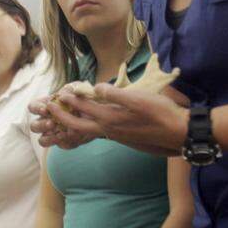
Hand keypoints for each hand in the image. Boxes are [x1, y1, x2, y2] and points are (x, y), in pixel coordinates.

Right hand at [27, 96, 97, 149]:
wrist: (97, 112)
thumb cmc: (82, 97)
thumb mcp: (77, 89)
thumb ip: (69, 90)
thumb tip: (62, 95)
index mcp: (45, 106)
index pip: (33, 107)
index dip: (36, 109)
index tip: (46, 108)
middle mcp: (46, 121)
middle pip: (34, 126)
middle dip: (42, 125)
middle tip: (52, 123)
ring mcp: (54, 133)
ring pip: (43, 140)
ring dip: (49, 138)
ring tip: (60, 133)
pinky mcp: (65, 141)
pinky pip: (61, 145)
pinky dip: (65, 142)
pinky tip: (72, 137)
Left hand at [46, 83, 189, 156]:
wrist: (179, 133)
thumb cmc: (161, 113)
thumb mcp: (138, 99)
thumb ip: (115, 95)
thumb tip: (95, 88)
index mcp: (111, 119)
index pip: (84, 109)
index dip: (69, 101)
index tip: (57, 94)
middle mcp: (111, 131)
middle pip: (79, 126)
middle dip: (62, 118)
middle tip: (48, 111)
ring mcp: (118, 137)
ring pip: (90, 130)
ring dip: (75, 123)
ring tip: (65, 116)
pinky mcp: (125, 139)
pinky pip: (101, 133)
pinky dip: (90, 127)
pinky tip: (93, 122)